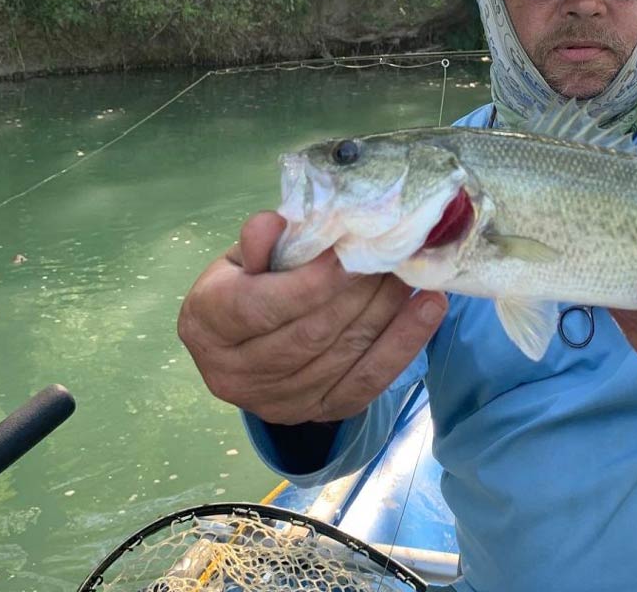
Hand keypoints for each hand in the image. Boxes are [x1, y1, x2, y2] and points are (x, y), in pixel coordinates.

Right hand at [177, 212, 447, 424]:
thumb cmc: (247, 284)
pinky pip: (368, 381)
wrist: (247, 342)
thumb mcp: (243, 256)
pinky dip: (404, 343)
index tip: (348, 253)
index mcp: (206, 325)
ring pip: (343, 357)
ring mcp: (277, 402)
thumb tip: (275, 224)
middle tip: (392, 253)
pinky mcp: (319, 413)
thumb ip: (260, 241)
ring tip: (413, 273)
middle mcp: (234, 374)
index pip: (259, 308)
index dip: (307, 283)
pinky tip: (430, 307)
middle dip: (356, 293)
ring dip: (385, 311)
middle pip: (308, 335)